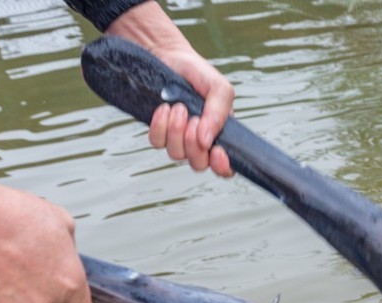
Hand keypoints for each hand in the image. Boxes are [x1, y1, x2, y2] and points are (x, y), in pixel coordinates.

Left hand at [105, 2, 235, 176]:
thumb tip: (207, 141)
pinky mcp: (158, 132)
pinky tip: (164, 109)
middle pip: (199, 164)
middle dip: (193, 144)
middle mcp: (200, 142)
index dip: (222, 166)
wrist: (168, 57)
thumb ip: (219, 114)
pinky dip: (159, 127)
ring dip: (176, 131)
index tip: (216, 150)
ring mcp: (177, 139)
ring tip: (178, 107)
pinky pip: (157, 143)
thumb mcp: (219, 88)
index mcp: (220, 135)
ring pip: (177, 155)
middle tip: (192, 118)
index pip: (224, 167)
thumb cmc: (197, 72)